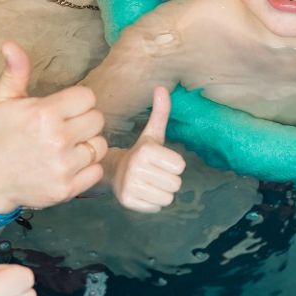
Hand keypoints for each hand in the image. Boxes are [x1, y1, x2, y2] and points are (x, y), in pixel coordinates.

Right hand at [0, 41, 107, 211]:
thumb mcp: (3, 100)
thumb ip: (15, 71)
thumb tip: (11, 44)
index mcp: (44, 114)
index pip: (87, 97)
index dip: (77, 101)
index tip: (64, 109)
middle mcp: (57, 139)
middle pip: (97, 120)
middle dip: (84, 121)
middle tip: (66, 127)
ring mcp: (63, 166)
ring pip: (99, 145)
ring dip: (87, 145)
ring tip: (68, 146)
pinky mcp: (67, 189)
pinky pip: (96, 171)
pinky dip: (87, 168)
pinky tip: (69, 164)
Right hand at [112, 87, 185, 212]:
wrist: (114, 171)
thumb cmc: (142, 153)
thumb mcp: (152, 134)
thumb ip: (161, 112)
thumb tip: (163, 87)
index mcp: (146, 150)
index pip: (180, 166)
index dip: (173, 164)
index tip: (160, 161)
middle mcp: (136, 167)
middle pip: (176, 184)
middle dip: (168, 180)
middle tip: (155, 174)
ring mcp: (130, 185)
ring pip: (168, 198)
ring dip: (162, 192)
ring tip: (149, 183)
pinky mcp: (128, 201)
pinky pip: (156, 207)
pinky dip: (152, 203)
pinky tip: (143, 192)